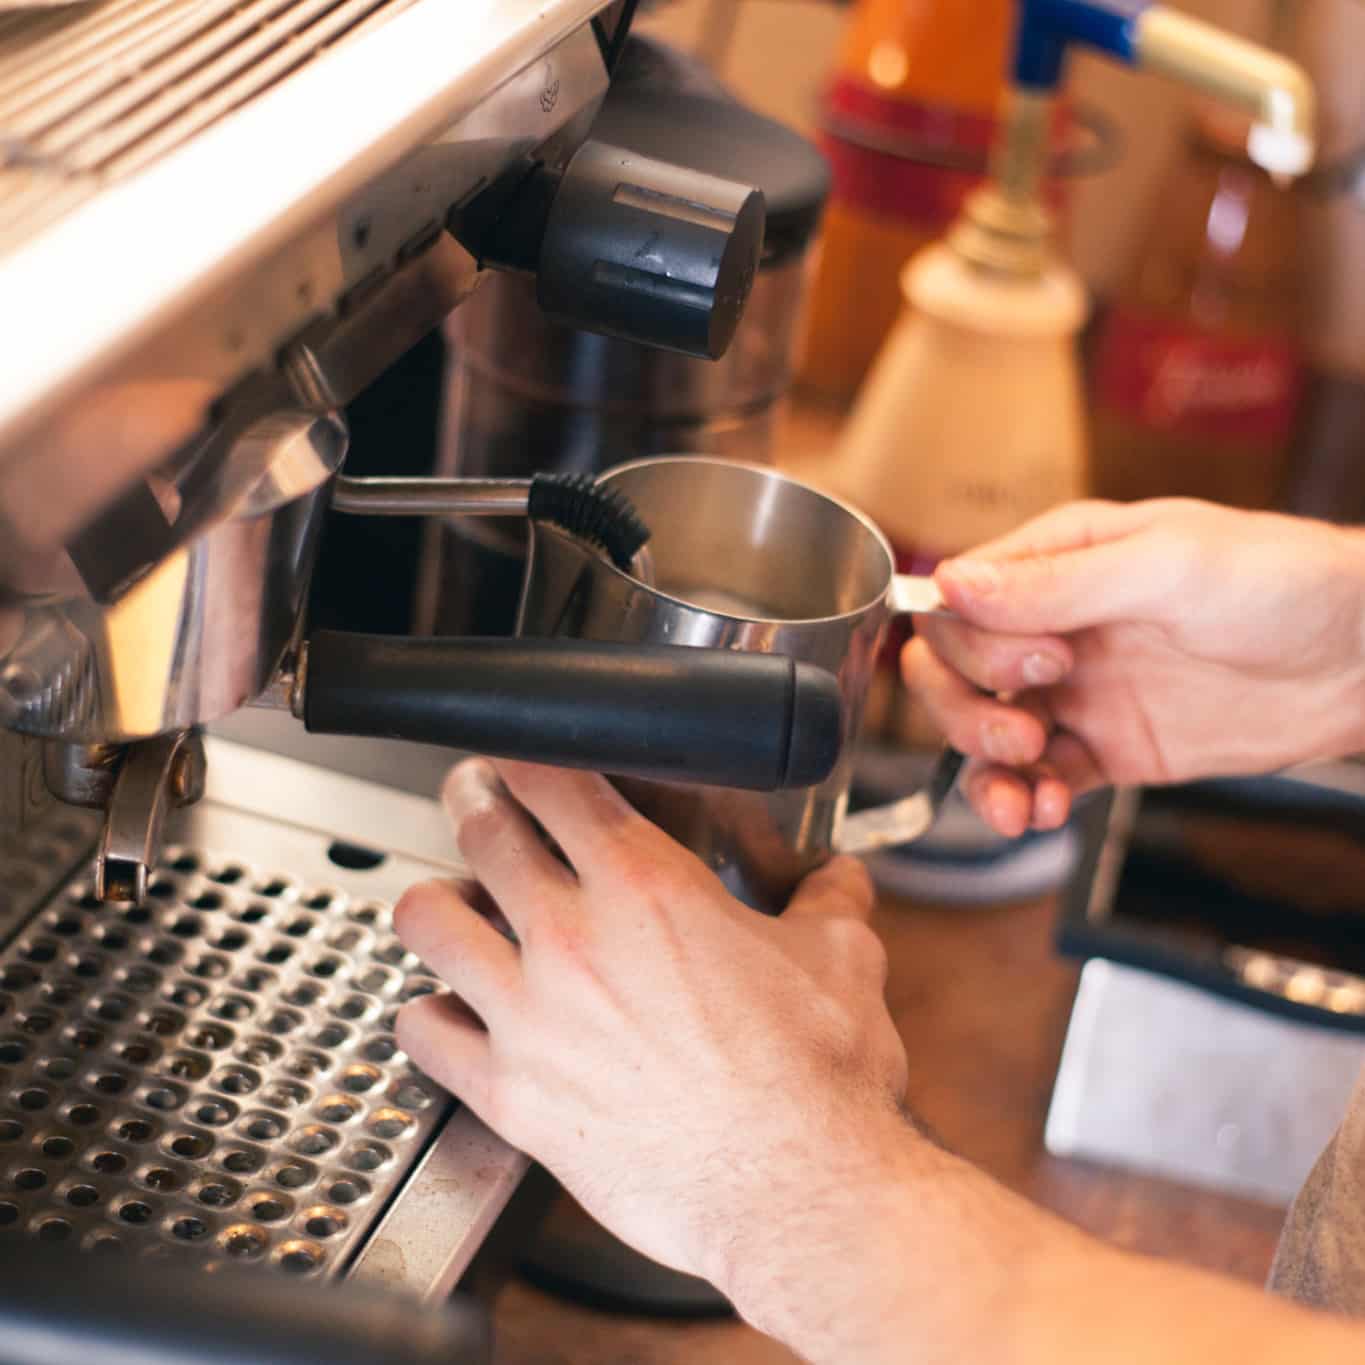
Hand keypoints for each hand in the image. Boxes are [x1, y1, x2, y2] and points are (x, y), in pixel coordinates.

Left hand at [393, 759, 908, 1310]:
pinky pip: (422, 1031)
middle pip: (481, 829)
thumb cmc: (819, 1077)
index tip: (526, 757)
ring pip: (428, 919)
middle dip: (472, 797)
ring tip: (454, 900)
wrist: (799, 1191)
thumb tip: (837, 877)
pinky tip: (452, 1010)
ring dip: (437, 898)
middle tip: (476, 795)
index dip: (530, 752)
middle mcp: (573, 937)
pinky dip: (427, 1011)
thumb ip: (827, 898)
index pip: (553, 778)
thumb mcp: (842, 957)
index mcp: (648, 885)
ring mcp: (529, 1016)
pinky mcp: (509, 1095)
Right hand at [904, 499, 1364, 836]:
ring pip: (983, 733)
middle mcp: (1053, 626)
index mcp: (1055, 563)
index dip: (971, 647)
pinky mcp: (1107, 749)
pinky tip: (1042, 812)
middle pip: (952, 673)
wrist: (1363, 659)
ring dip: (984, 768)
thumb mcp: (1168, 566)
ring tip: (1026, 793)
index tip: (1041, 664)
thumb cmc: (1283, 583)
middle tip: (1024, 730)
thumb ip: (1057, 582)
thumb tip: (951, 584)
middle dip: (967, 712)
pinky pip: (1038, 779)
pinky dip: (1024, 800)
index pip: (956, 605)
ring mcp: (1077, 692)